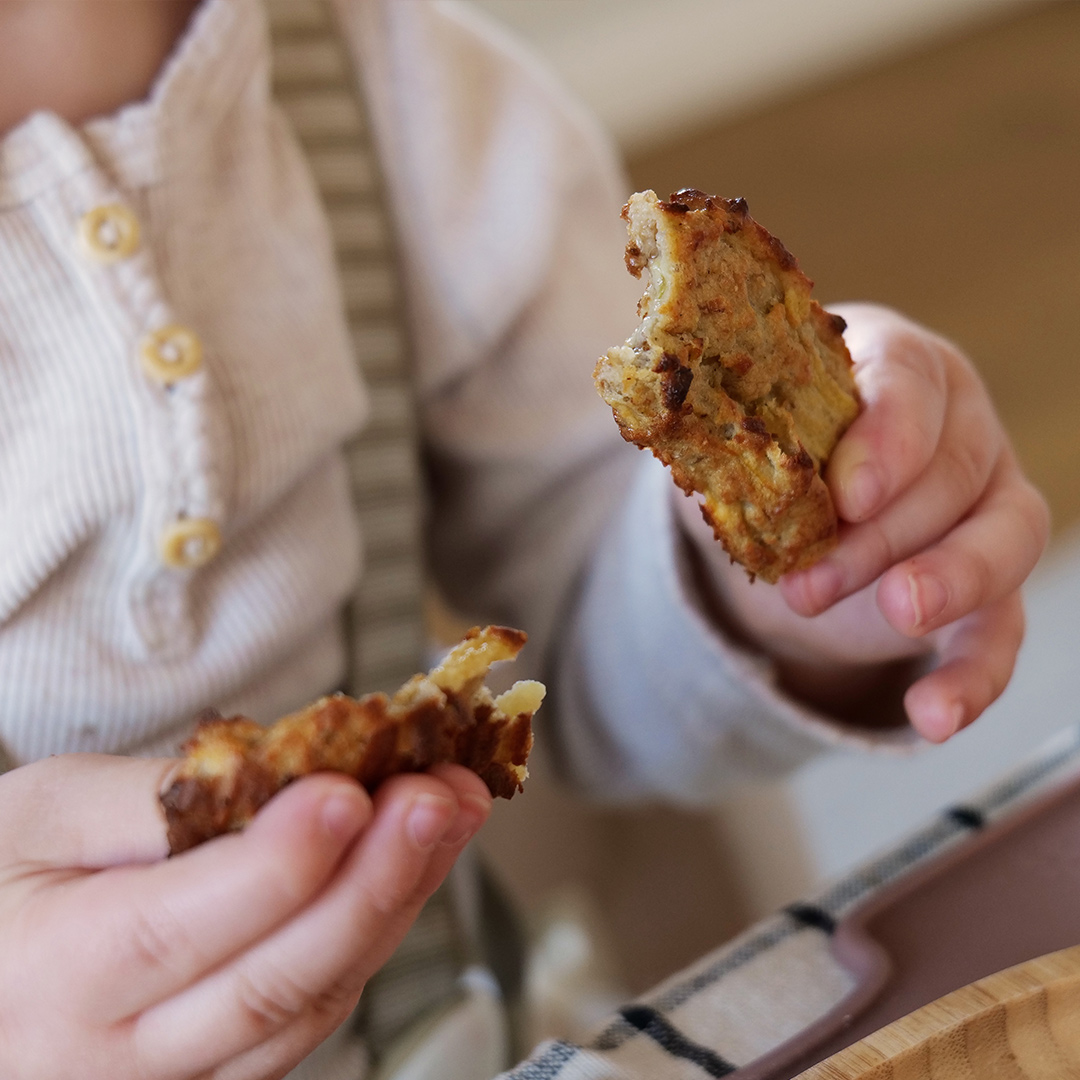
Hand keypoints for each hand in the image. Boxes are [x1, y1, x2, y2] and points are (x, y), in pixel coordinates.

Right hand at [0, 753, 490, 1079]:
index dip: (278, 863)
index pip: (179, 928)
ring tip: (452, 813)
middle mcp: (122, 1055)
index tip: (350, 792)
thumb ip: (151, 796)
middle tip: (439, 796)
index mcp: (58, 976)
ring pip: (310, 1005)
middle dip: (374, 880)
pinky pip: (312, 1018)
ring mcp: (182, 1079)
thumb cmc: (3, 880)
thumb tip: (281, 771)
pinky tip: (413, 867)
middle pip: (272, 981)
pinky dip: (372, 938)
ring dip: (396, 903)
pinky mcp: (225, 1073)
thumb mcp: (44, 812)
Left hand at [677, 303, 1048, 741]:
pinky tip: (934, 717)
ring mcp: (986, 503)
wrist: (791, 518)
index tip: (852, 494)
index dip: (888, 435)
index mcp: (888, 365)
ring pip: (1004, 536)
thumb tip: (668, 430)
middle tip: (809, 585)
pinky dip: (974, 676)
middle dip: (881, 533)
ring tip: (899, 615)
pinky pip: (1002, 628)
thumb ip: (721, 433)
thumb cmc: (767, 454)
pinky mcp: (989, 583)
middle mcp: (957, 425)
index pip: (906, 379)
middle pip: (952, 469)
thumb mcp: (734, 437)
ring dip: (949, 582)